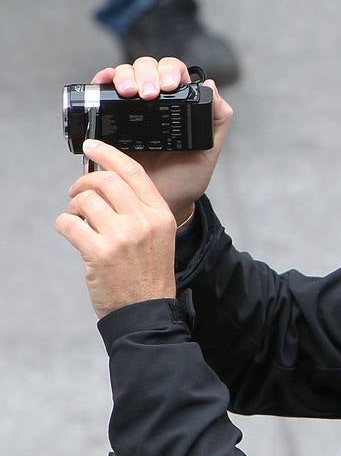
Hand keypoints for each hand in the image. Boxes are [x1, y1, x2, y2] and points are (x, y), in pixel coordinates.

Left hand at [55, 140, 178, 318]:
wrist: (147, 309)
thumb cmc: (149, 274)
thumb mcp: (158, 236)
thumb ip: (139, 209)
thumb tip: (105, 182)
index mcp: (161, 215)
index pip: (133, 172)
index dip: (109, 154)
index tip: (92, 146)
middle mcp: (143, 221)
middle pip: (105, 181)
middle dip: (83, 183)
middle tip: (77, 193)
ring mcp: (121, 236)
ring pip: (84, 200)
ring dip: (74, 207)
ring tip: (79, 219)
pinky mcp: (99, 252)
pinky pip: (68, 223)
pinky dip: (64, 225)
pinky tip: (73, 234)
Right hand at [94, 55, 232, 225]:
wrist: (155, 202)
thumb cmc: (184, 179)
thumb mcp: (208, 152)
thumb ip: (218, 122)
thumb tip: (211, 86)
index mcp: (177, 105)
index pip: (173, 72)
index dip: (171, 71)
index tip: (171, 86)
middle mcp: (153, 103)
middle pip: (147, 68)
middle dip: (147, 73)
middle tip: (149, 93)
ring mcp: (129, 110)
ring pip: (125, 74)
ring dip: (126, 75)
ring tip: (130, 93)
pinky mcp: (108, 120)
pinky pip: (100, 93)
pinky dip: (101, 81)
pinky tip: (104, 83)